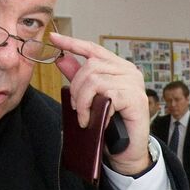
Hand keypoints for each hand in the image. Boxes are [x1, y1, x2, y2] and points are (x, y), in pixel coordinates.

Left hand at [52, 32, 150, 175]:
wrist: (127, 151)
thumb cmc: (111, 126)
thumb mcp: (91, 99)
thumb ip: (79, 79)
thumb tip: (62, 59)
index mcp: (118, 68)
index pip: (93, 49)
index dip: (72, 43)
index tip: (54, 38)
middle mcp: (129, 71)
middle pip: (90, 67)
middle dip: (76, 89)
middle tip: (76, 109)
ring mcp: (134, 83)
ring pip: (94, 80)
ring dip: (83, 102)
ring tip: (85, 118)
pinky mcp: (136, 98)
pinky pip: (106, 94)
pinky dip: (96, 109)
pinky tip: (99, 120)